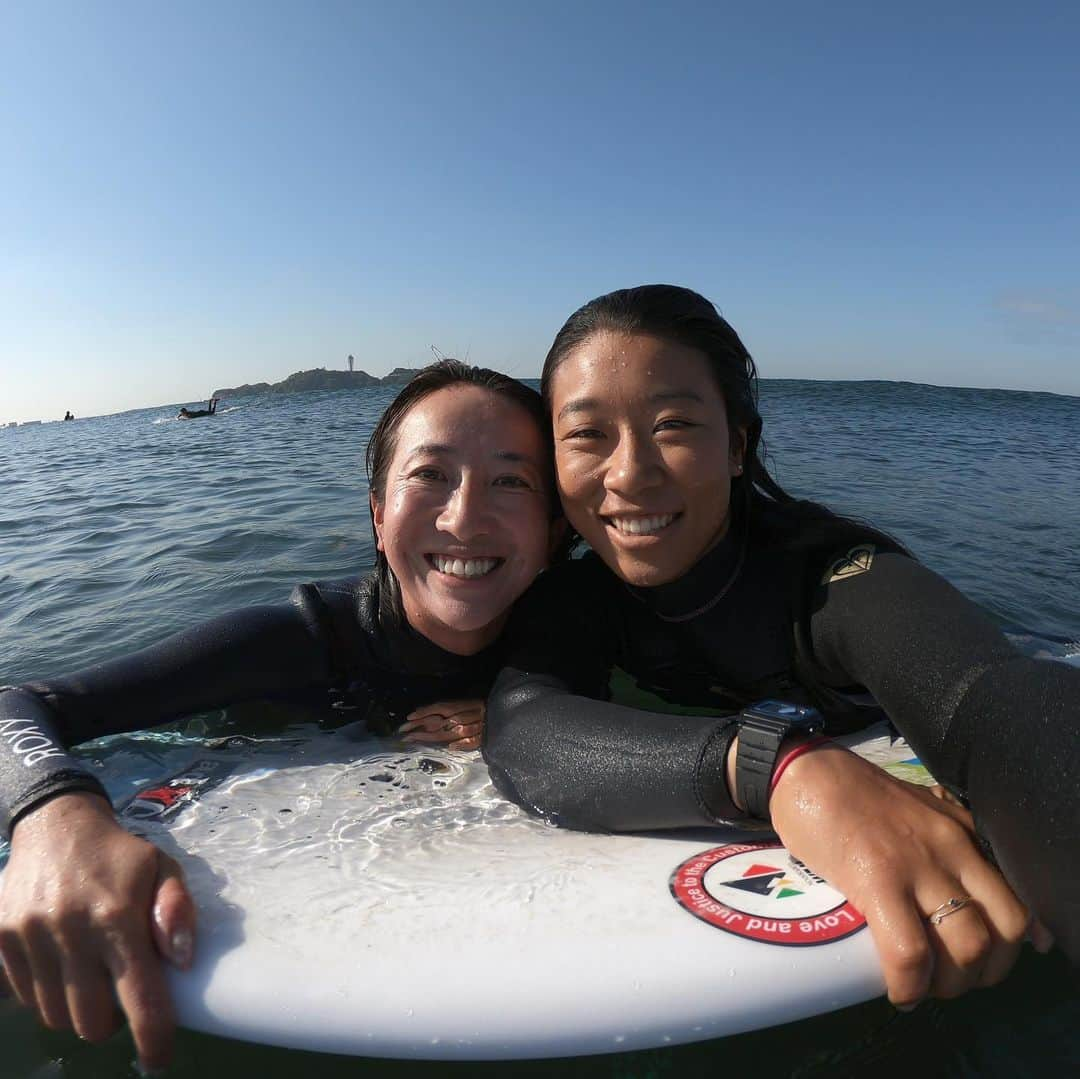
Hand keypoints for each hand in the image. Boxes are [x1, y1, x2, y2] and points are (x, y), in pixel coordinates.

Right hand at [0, 791, 194, 1070]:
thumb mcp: (162, 868)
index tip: (159, 1058)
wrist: (55, 827)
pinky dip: (47, 997)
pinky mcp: (0, 942)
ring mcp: (29, 939)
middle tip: (121, 1000)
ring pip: (54, 1016)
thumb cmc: (119, 855)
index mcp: (117, 916)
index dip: (152, 1036)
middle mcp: (70, 932)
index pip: (138, 995)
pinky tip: (64, 969)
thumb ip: (177, 910)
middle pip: (89, 1021)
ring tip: (93, 981)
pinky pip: (25, 998)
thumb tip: (182, 960)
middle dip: (110, 1024)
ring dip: (77, 1012)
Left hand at [398, 699, 484, 750]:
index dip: (423, 712)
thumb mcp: (469, 702)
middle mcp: (463, 716)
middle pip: (437, 721)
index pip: (438, 708)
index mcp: (461, 705)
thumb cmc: (487, 706)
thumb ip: (453, 708)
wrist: (510, 715)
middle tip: (401, 733)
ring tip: (411, 740)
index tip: (408, 718)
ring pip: (446, 733)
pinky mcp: (479, 739)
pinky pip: (467, 742)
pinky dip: (457, 744)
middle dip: (418, 727)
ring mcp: (471, 729)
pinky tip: (447, 748)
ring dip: (427, 737)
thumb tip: (431, 713)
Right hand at [767, 745, 1034, 1006]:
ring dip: (948, 984)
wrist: (804, 772)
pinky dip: (910, 984)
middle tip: (946, 979)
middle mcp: (952, 849)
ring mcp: (917, 864)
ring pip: (965, 946)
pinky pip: (910, 950)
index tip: (980, 966)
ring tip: (921, 986)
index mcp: (964, 834)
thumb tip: (959, 893)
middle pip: (999, 932)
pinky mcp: (877, 878)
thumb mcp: (920, 811)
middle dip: (980, 973)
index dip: (1006, 951)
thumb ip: (944, 843)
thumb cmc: (853, 793)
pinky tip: (898, 990)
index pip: (1015, 904)